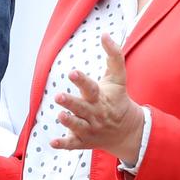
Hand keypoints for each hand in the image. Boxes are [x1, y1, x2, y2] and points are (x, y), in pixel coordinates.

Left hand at [51, 34, 144, 163]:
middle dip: (71, 103)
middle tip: (59, 96)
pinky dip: (63, 144)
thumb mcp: (118, 78)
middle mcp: (95, 113)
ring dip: (69, 122)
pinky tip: (52, 143)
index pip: (91, 87)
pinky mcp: (84, 141)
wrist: (128, 131)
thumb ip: (114, 56)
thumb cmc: (118, 99)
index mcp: (100, 97)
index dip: (81, 80)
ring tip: (60, 115)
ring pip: (78, 126)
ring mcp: (89, 128)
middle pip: (82, 108)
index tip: (72, 72)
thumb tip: (105, 34)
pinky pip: (73, 144)